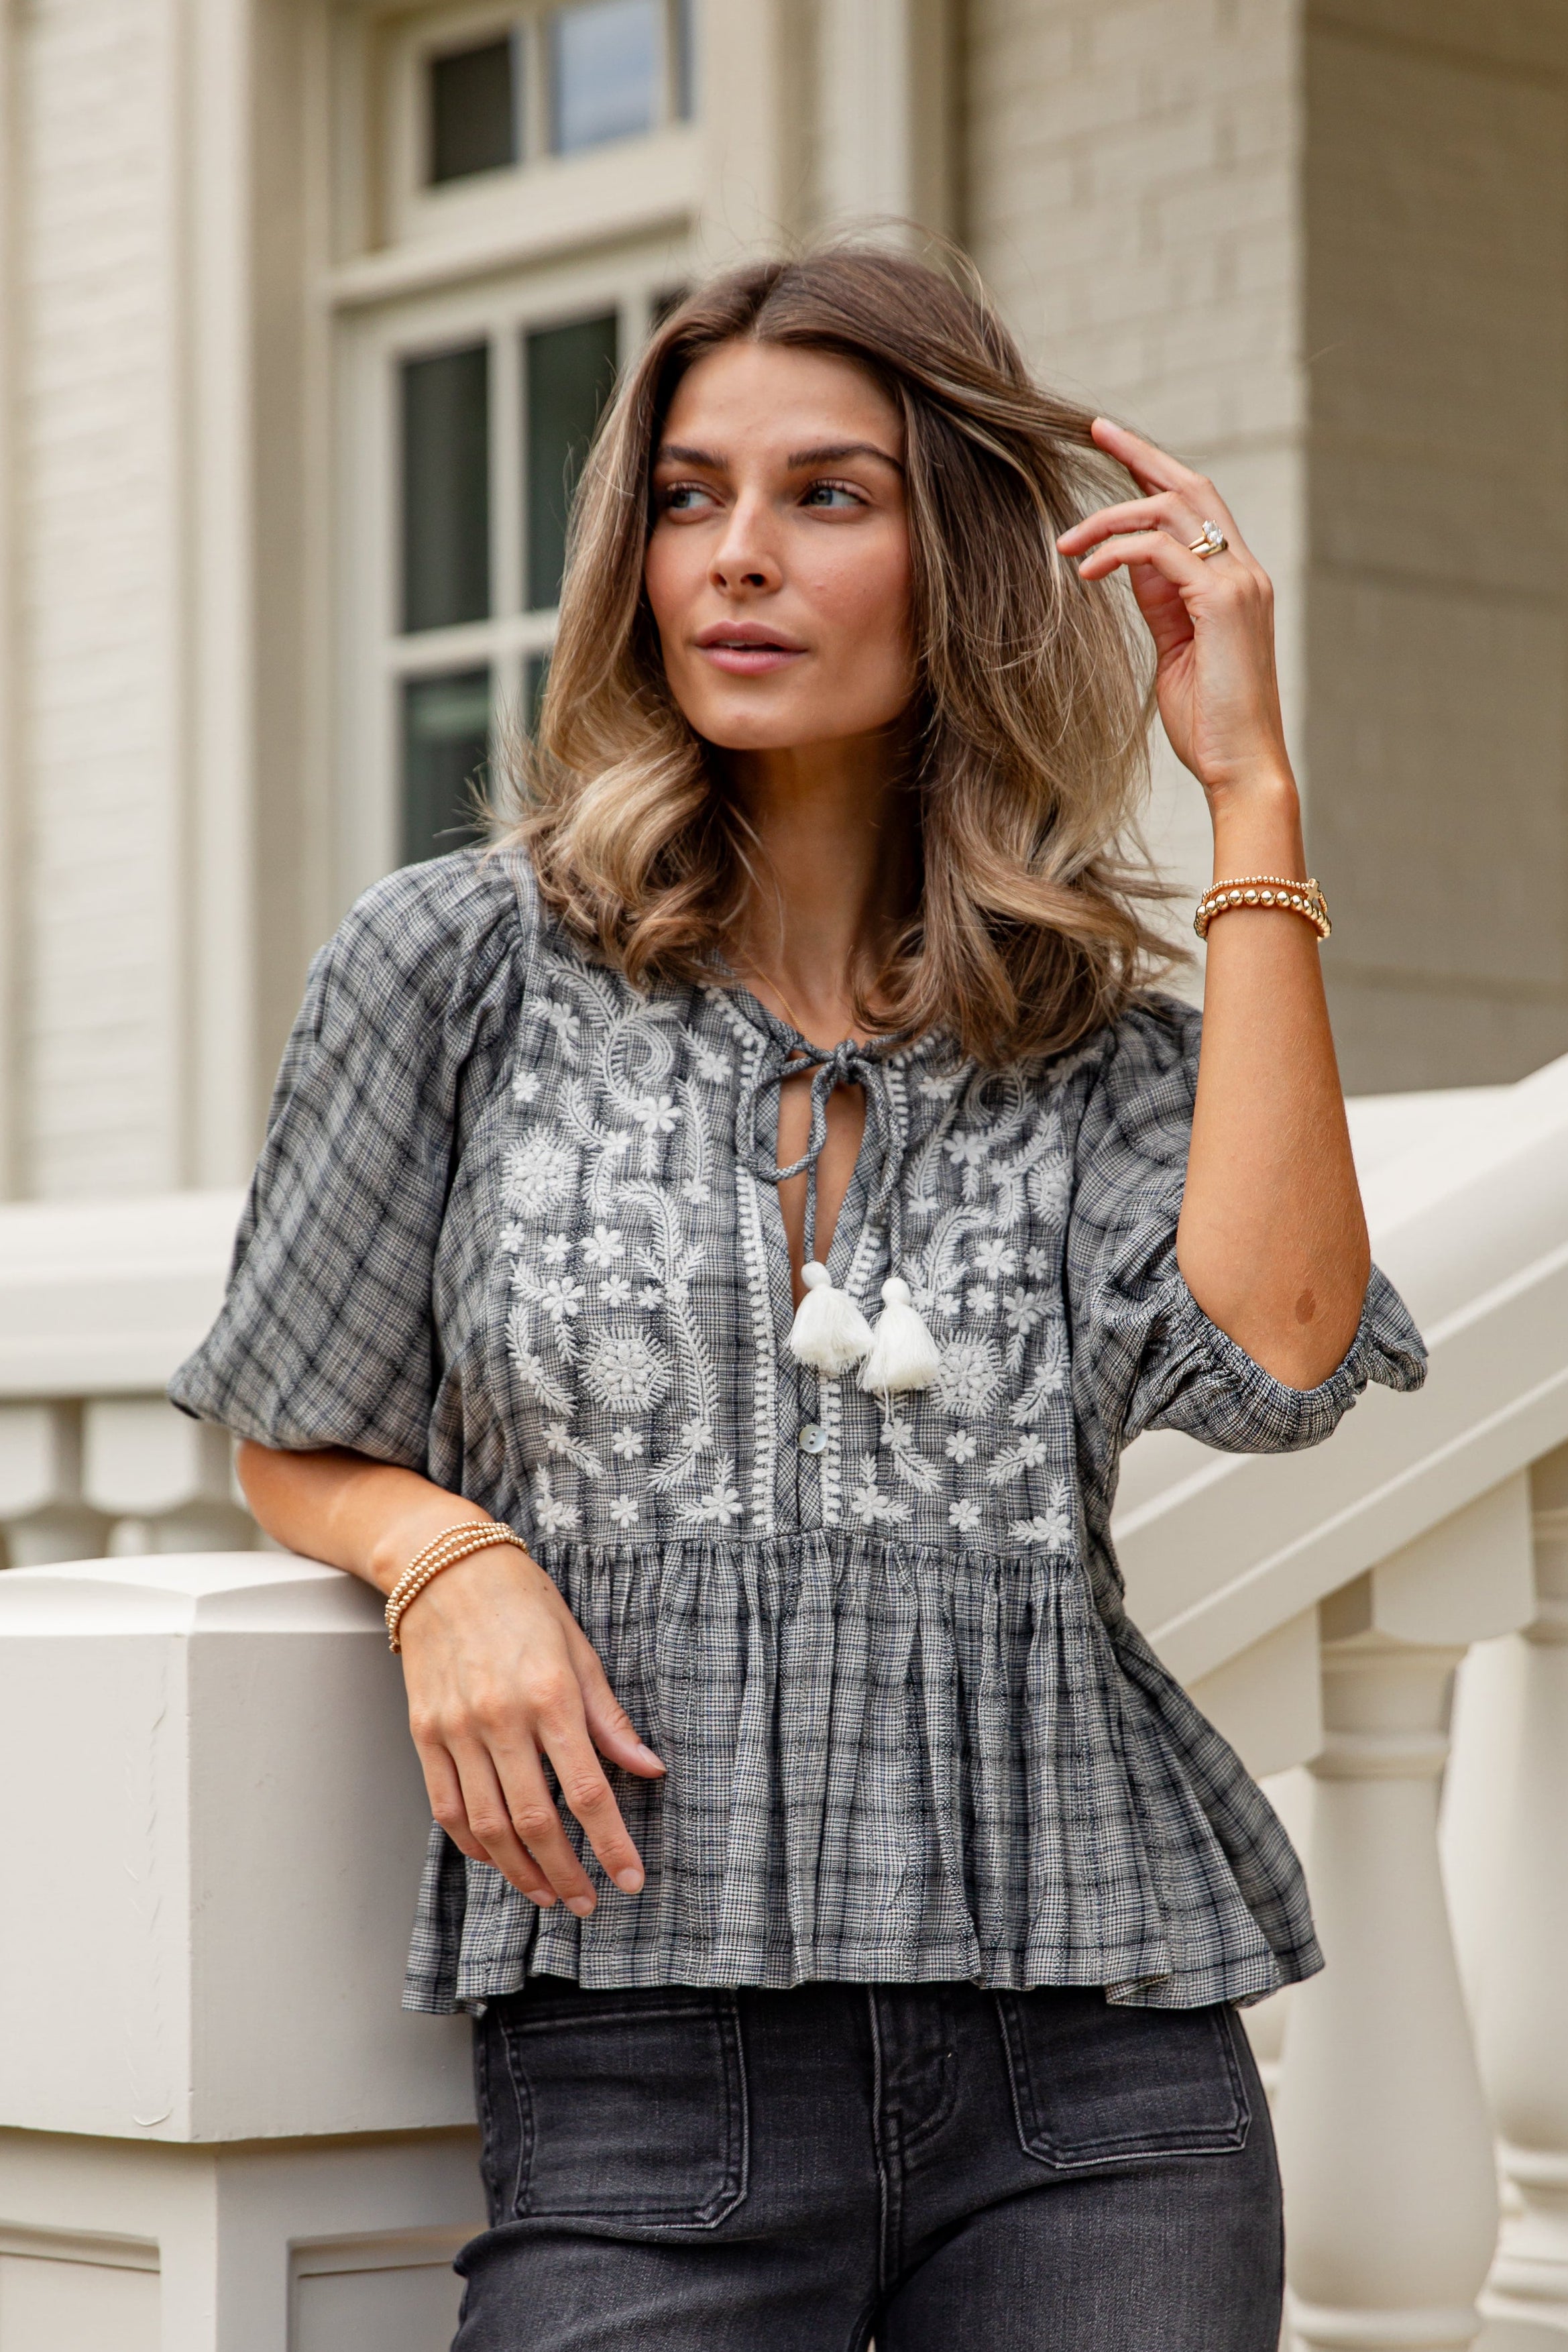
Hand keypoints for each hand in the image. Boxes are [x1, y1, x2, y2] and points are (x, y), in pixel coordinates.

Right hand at [397, 1542, 664, 1913]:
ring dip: (520, 1871)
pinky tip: (499, 1858)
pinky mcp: (424, 1734)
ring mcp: (456, 1729)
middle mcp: (501, 1718)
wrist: (444, 1569)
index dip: (611, 1843)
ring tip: (548, 1893)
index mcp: (550, 1695)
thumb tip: (650, 1768)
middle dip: (566, 1872)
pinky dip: (473, 1844)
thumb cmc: (521, 1603)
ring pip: (488, 1825)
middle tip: (588, 1902)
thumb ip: (609, 1718)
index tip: (630, 1879)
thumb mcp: (580, 1650)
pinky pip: (447, 1807)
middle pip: (535, 1820)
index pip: (587, 1790)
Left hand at [1056, 419, 1290, 806]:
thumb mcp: (1175, 650)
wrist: (1242, 766)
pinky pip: (1159, 553)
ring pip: (1170, 512)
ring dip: (1109, 519)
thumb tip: (1128, 564)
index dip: (1153, 471)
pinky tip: (1086, 572)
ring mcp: (1238, 583)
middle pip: (1189, 487)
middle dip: (1140, 454)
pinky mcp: (1222, 603)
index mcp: (1234, 580)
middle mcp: (1243, 570)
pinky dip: (1116, 553)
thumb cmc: (1208, 722)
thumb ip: (1161, 603)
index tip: (1113, 444)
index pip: (1194, 506)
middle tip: (1096, 429)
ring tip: (1066, 544)